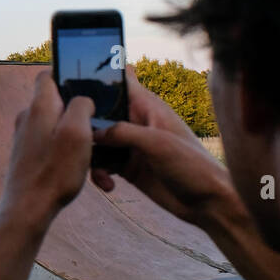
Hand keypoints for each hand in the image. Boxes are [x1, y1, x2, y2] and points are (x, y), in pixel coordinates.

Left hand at [0, 72, 94, 242]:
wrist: (28, 208)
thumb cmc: (55, 171)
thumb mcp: (77, 133)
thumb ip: (81, 106)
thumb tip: (83, 99)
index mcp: (40, 106)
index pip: (48, 75)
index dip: (67, 75)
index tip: (87, 85)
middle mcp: (28, 118)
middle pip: (56, 101)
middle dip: (77, 110)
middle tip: (96, 124)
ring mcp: (25, 137)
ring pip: (55, 125)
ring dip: (74, 135)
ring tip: (92, 153)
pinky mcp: (26, 154)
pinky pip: (51, 143)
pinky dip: (66, 151)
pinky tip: (79, 168)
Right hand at [91, 68, 235, 227]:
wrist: (206, 203)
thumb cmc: (192, 166)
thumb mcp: (156, 143)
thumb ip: (122, 132)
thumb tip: (91, 132)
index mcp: (148, 107)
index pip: (121, 81)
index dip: (100, 76)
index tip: (75, 82)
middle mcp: (137, 122)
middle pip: (101, 112)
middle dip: (85, 123)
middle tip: (73, 137)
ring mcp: (131, 145)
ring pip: (97, 141)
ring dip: (91, 155)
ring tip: (98, 171)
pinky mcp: (127, 167)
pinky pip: (102, 164)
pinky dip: (99, 174)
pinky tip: (108, 185)